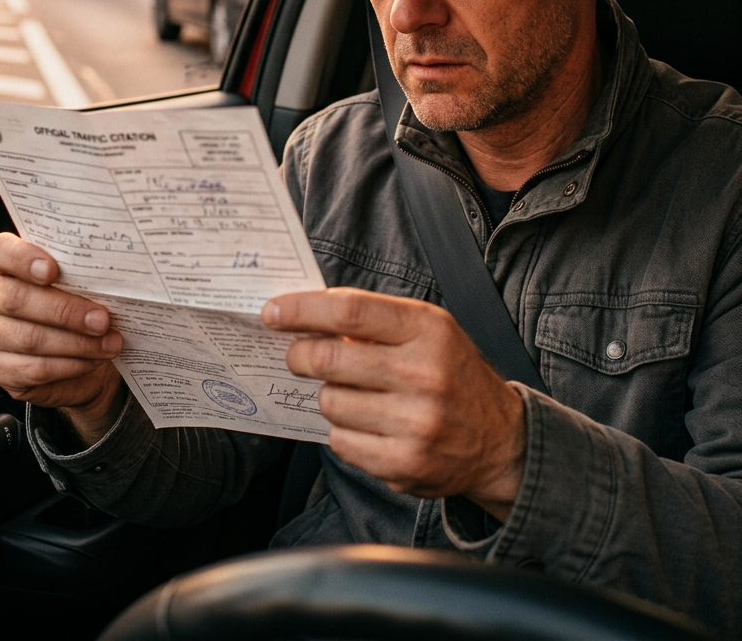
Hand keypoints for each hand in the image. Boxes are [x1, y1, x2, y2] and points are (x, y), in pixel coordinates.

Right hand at [0, 232, 126, 445]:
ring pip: (29, 338)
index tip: (53, 270)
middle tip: (102, 319)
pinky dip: (70, 365)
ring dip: (77, 343)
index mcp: (5, 264)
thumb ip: (82, 271)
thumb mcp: (79, 281)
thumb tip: (112, 269)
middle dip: (65, 311)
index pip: (0, 251)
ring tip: (109, 343)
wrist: (79, 355)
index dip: (23, 259)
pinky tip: (93, 360)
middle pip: (17, 299)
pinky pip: (34, 369)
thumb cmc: (78, 304)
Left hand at [262, 288, 526, 520]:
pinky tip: (368, 425)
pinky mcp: (404, 464)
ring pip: (330, 402)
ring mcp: (415, 423)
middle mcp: (424, 374)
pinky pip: (340, 441)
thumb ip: (372, 320)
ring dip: (328, 396)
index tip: (271, 312)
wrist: (501, 441)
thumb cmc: (450, 372)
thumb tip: (302, 314)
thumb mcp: (427, 330)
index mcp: (427, 329)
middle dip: (299, 355)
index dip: (300, 309)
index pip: (348, 311)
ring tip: (354, 394)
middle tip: (297, 355)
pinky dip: (344, 431)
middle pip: (328, 359)